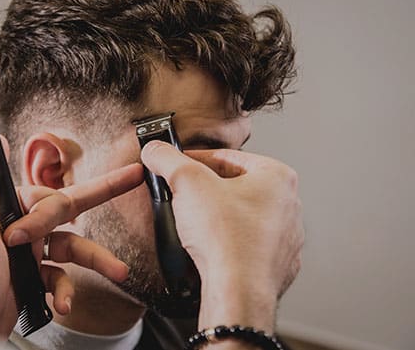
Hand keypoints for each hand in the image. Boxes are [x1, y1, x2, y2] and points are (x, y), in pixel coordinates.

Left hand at [0, 146, 142, 337]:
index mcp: (7, 211)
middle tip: (133, 176)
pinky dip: (68, 292)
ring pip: (75, 248)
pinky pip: (64, 279)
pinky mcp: (37, 280)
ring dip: (98, 260)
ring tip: (119, 270)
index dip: (44, 215)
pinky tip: (64, 304)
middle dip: (104, 191)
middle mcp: (23, 229)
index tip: (20, 239)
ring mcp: (32, 255)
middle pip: (70, 210)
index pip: (45, 198)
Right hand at [141, 141, 302, 334]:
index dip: (193, 160)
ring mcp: (284, 237)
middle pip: (235, 186)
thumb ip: (167, 159)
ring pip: (241, 216)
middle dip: (205, 189)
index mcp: (277, 177)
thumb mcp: (186, 182)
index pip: (227, 157)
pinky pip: (246, 244)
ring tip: (193, 223)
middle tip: (181, 195)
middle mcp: (288, 205)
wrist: (237, 293)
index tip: (176, 166)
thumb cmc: (225, 238)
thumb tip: (155, 150)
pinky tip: (209, 247)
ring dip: (216, 216)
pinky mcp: (276, 264)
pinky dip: (226, 242)